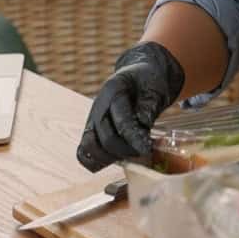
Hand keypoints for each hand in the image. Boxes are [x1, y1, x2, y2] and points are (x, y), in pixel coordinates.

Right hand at [77, 42, 185, 171]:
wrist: (140, 77)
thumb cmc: (150, 83)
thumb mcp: (155, 90)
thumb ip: (148, 109)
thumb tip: (143, 127)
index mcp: (114, 90)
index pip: (121, 122)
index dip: (134, 140)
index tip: (147, 150)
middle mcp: (98, 105)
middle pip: (104, 138)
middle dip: (124, 151)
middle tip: (142, 153)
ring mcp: (92, 118)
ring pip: (89, 146)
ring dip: (109, 158)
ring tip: (128, 157)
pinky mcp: (91, 130)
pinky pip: (83, 150)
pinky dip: (95, 161)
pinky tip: (113, 160)